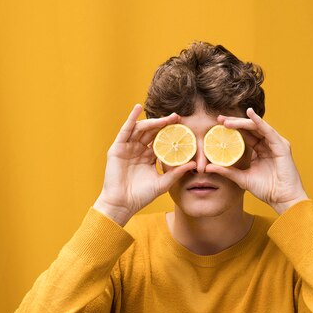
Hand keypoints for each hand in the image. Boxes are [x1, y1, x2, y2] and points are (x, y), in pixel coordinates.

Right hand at [93, 104, 195, 224]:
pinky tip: (137, 108)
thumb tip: (195, 164)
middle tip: (178, 117)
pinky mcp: (117, 148)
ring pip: (141, 129)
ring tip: (165, 118)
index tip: (184, 126)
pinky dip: (131, 118)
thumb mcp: (163, 183)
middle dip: (164, 124)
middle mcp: (138, 150)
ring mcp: (127, 148)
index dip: (171, 133)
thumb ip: (177, 173)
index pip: (161, 141)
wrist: (122, 204)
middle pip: (152, 132)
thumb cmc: (141, 196)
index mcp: (148, 157)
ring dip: (153, 121)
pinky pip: (125, 130)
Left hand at [206, 108, 308, 214]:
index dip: (231, 129)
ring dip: (242, 122)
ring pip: (257, 127)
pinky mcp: (282, 146)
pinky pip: (268, 131)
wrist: (282, 199)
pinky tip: (250, 114)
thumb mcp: (242, 178)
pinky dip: (259, 122)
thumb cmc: (266, 190)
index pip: (244, 135)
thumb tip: (207, 167)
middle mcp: (268, 144)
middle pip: (250, 128)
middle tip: (219, 119)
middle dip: (234, 122)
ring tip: (227, 121)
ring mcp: (275, 144)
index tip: (216, 124)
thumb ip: (227, 171)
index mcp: (259, 150)